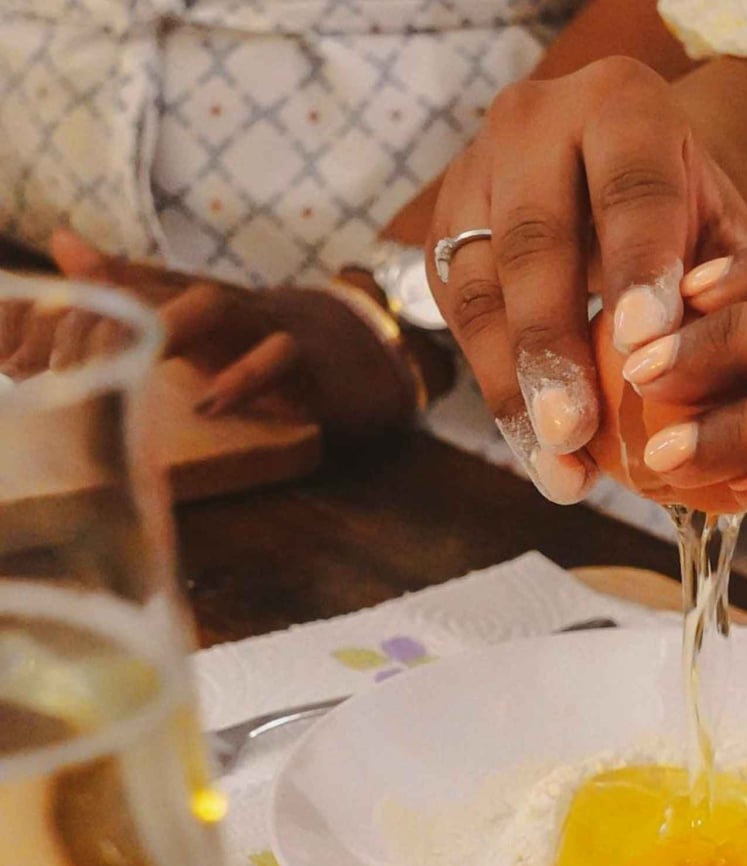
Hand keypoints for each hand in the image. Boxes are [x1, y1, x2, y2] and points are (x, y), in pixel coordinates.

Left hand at [2, 231, 417, 436]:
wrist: (374, 349)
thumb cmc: (275, 341)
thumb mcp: (201, 320)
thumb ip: (134, 289)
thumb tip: (61, 242)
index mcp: (198, 300)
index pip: (125, 288)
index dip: (68, 311)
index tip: (15, 356)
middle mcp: (229, 306)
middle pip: (162, 290)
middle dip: (105, 316)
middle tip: (53, 366)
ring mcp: (272, 328)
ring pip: (218, 307)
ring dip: (169, 327)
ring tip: (126, 362)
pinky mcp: (312, 362)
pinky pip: (280, 359)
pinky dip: (244, 380)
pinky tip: (211, 404)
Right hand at [424, 56, 746, 503]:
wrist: (618, 174)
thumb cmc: (689, 214)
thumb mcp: (724, 229)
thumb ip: (732, 292)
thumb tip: (739, 394)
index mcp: (622, 106)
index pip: (629, 188)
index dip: (635, 265)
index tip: (644, 344)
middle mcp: (533, 125)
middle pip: (534, 241)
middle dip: (553, 344)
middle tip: (576, 431)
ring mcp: (472, 177)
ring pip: (481, 289)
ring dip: (514, 387)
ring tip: (558, 465)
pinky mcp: (440, 237)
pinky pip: (461, 322)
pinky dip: (500, 393)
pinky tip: (538, 454)